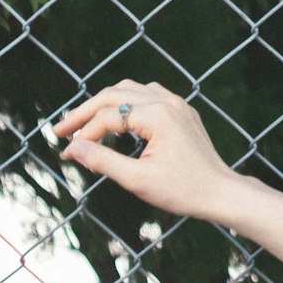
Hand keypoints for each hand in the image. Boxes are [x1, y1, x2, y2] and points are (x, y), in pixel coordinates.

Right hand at [50, 79, 243, 222]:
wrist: (221, 192)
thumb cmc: (183, 190)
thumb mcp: (137, 180)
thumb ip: (102, 161)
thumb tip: (72, 149)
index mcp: (157, 115)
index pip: (107, 117)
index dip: (83, 134)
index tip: (66, 152)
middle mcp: (167, 101)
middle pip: (112, 95)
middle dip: (84, 112)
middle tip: (60, 130)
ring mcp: (176, 103)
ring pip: (128, 90)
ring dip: (103, 104)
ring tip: (83, 124)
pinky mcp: (181, 110)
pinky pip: (146, 95)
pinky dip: (125, 103)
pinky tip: (115, 119)